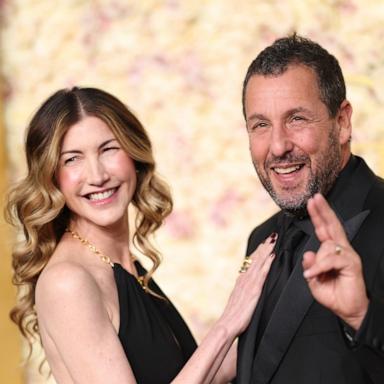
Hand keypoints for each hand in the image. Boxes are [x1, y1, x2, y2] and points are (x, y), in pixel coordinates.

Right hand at [219, 234, 275, 335]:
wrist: (228, 323)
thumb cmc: (233, 316)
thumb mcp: (238, 299)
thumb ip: (244, 290)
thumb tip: (248, 286)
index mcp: (241, 280)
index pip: (251, 262)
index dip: (258, 251)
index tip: (264, 242)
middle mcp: (244, 278)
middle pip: (255, 258)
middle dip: (264, 246)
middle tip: (272, 236)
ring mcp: (249, 282)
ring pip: (259, 262)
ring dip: (267, 250)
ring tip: (273, 240)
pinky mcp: (254, 289)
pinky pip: (262, 273)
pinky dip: (267, 263)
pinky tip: (272, 256)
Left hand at [302, 193, 368, 329]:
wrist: (349, 311)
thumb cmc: (333, 295)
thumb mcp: (314, 281)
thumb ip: (310, 267)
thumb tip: (308, 253)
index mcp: (331, 251)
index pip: (324, 229)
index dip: (318, 215)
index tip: (312, 201)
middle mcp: (340, 250)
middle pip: (332, 225)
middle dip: (323, 211)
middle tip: (315, 198)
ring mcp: (348, 255)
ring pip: (327, 246)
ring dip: (317, 261)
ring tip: (314, 275)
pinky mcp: (352, 264)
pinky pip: (331, 259)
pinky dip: (320, 266)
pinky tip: (314, 274)